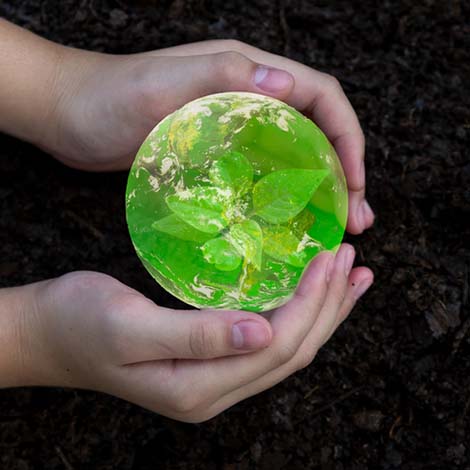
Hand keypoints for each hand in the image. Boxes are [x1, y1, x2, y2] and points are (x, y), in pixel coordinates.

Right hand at [13, 244, 371, 421]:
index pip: (278, 346)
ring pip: (287, 348)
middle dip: (329, 305)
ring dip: (323, 312)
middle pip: (293, 351)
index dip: (313, 302)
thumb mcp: (130, 328)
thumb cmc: (79, 322)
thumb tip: (264, 334)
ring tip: (351, 278)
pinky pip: (267, 340)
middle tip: (353, 260)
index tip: (331, 257)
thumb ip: (197, 336)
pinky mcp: (208, 359)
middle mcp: (215, 390)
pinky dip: (296, 314)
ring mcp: (214, 378)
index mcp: (199, 387)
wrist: (48, 333)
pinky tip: (309, 295)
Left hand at [46, 40, 373, 234]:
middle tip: (355, 219)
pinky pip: (265, 173)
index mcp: (247, 73)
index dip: (347, 137)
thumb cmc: (109, 97)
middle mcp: (249, 97)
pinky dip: (284, 197)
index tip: (356, 181)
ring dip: (319, 190)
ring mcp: (234, 126)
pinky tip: (288, 224)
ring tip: (334, 228)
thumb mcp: (162, 83)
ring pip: (294, 155)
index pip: (321, 98)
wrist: (70, 114)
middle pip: (316, 131)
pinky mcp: (218, 152)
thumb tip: (287, 83)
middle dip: (343, 172)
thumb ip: (222, 76)